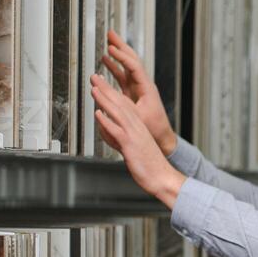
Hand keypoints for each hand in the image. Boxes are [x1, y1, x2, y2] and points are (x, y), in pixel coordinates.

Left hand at [91, 73, 185, 205]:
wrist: (163, 178)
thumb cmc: (149, 166)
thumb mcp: (132, 149)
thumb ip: (117, 139)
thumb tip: (105, 132)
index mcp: (138, 127)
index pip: (124, 104)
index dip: (112, 92)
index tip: (102, 84)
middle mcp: (137, 128)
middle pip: (120, 103)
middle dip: (106, 89)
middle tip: (95, 78)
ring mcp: (134, 135)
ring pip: (118, 113)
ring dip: (104, 99)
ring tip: (94, 89)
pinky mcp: (131, 145)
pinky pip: (117, 130)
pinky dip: (106, 121)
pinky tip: (98, 114)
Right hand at [102, 30, 175, 156]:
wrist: (162, 137)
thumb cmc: (154, 129)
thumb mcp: (138, 119)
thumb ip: (122, 107)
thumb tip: (106, 97)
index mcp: (146, 88)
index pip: (134, 66)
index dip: (121, 56)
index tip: (111, 48)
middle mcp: (143, 85)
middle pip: (132, 60)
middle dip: (121, 46)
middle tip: (111, 33)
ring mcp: (137, 88)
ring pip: (126, 66)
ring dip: (117, 54)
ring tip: (108, 42)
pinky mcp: (132, 93)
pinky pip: (122, 76)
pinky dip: (114, 67)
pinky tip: (106, 61)